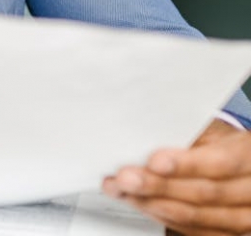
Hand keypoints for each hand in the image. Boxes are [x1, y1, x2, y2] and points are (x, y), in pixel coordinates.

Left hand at [103, 120, 250, 234]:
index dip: (187, 164)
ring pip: (195, 217)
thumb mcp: (211, 132)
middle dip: (158, 186)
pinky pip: (191, 230)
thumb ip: (187, 137)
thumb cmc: (219, 143)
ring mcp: (243, 215)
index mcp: (249, 155)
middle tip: (124, 177)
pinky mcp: (226, 232)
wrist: (240, 164)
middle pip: (205, 194)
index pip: (222, 163)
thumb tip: (147, 137)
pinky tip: (137, 202)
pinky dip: (159, 215)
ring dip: (151, 203)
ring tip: (120, 190)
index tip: (154, 161)